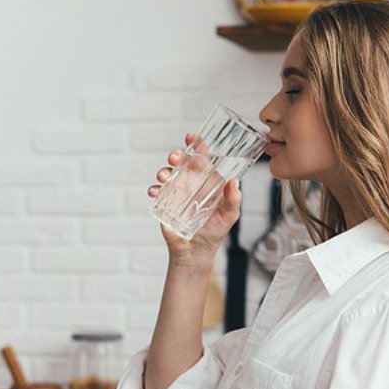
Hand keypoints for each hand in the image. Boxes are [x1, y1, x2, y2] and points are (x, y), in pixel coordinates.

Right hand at [148, 133, 242, 273]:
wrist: (197, 251)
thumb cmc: (215, 231)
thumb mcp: (229, 215)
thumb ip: (233, 200)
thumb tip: (234, 182)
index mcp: (206, 181)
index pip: (201, 158)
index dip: (197, 145)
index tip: (193, 137)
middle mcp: (190, 183)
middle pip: (181, 162)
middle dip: (176, 154)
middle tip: (175, 156)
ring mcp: (176, 192)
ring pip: (167, 173)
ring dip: (163, 170)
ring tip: (164, 176)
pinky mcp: (165, 203)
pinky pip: (156, 192)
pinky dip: (153, 189)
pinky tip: (155, 191)